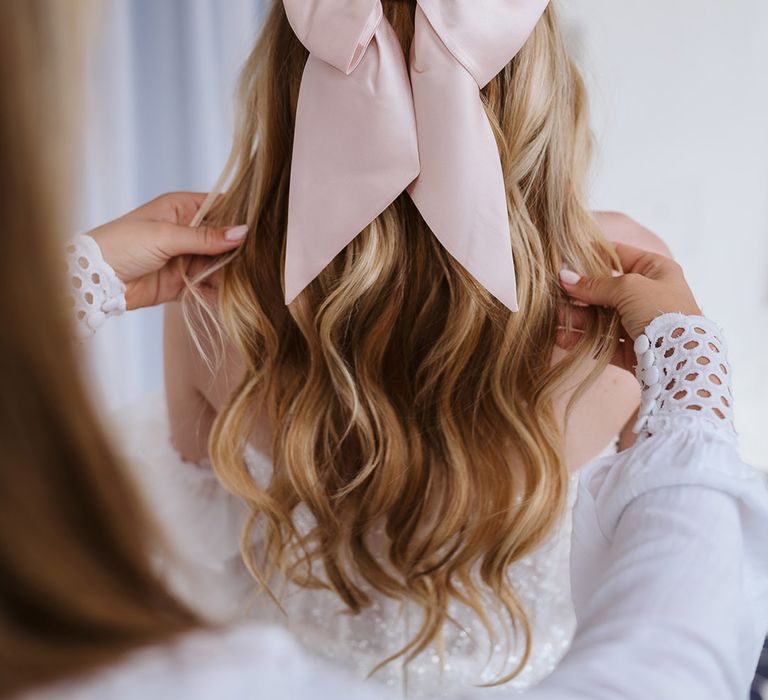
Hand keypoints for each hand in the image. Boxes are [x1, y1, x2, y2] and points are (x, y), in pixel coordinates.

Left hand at [87, 192, 245, 309]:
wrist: (96, 280)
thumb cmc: (123, 244)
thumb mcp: (167, 235)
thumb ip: (206, 237)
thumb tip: (243, 232)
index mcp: (182, 208)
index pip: (220, 207)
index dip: (239, 216)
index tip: (262, 228)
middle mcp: (187, 231)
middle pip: (224, 239)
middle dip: (239, 249)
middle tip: (259, 259)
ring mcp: (186, 258)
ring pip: (219, 264)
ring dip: (231, 273)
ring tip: (250, 280)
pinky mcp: (183, 283)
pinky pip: (208, 287)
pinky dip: (219, 292)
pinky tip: (233, 296)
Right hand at [557, 243, 700, 370]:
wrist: (679, 356)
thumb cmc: (661, 310)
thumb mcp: (628, 287)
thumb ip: (594, 284)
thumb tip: (564, 277)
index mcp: (656, 271)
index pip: (621, 255)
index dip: (595, 253)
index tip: (568, 253)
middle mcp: (648, 295)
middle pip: (606, 289)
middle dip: (580, 290)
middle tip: (554, 288)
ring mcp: (639, 323)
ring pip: (601, 317)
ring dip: (577, 316)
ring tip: (553, 315)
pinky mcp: (631, 348)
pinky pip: (601, 341)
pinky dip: (582, 339)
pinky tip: (560, 336)